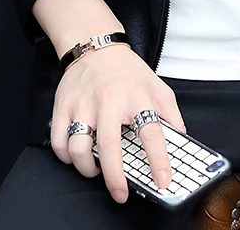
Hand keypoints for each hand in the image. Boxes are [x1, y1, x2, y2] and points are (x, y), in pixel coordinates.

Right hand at [49, 43, 186, 203]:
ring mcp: (84, 103)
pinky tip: (76, 156)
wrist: (97, 45)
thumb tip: (180, 141)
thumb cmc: (128, 71)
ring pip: (78, 147)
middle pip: (109, 145)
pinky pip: (59, 141)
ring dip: (86, 169)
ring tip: (96, 171)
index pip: (152, 132)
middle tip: (120, 194)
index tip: (163, 181)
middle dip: (114, 177)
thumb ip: (171, 114)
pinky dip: (66, 157)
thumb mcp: (157, 87)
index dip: (158, 160)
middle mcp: (109, 100)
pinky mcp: (63, 105)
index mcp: (137, 97)